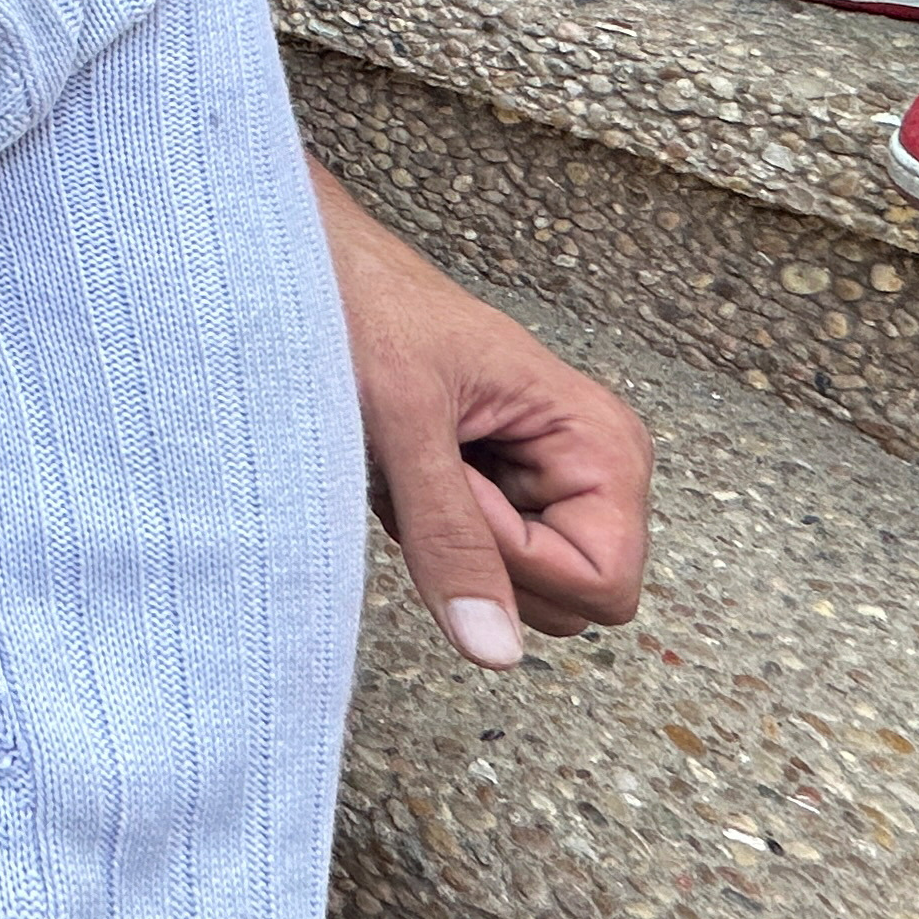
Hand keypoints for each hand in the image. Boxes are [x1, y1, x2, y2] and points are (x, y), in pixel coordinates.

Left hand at [320, 170, 652, 664]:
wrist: (314, 267)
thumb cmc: (366, 312)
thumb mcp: (403, 425)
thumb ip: (451, 539)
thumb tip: (497, 651)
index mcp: (604, 444)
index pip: (603, 585)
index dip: (518, 560)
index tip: (458, 482)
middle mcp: (593, 471)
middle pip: (566, 601)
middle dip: (485, 556)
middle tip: (431, 467)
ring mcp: (547, 486)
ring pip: (515, 590)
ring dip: (449, 542)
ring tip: (416, 460)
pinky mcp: (500, 493)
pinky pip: (473, 560)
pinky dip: (426, 528)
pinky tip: (406, 467)